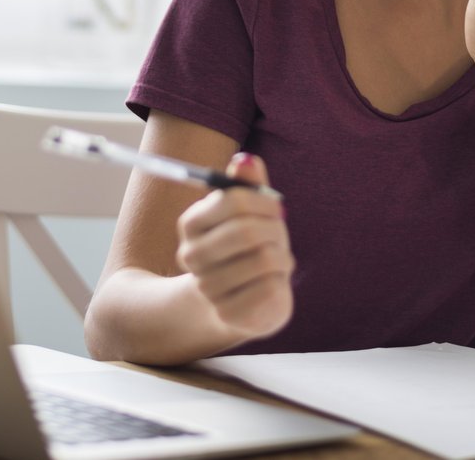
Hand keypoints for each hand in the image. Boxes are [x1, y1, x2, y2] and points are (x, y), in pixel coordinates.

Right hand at [176, 153, 293, 339]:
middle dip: (275, 230)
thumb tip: (246, 161)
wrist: (243, 299)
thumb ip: (249, 185)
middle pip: (247, 231)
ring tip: (277, 260)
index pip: (232, 200)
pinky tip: (273, 282)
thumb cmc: (249, 247)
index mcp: (191, 223)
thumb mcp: (251, 213)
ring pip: (264, 259)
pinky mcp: (227, 313)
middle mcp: (191, 255)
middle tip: (280, 234)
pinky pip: (270, 288)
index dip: (264, 201)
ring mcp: (207, 287)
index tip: (276, 208)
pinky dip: (281, 281)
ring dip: (282, 256)